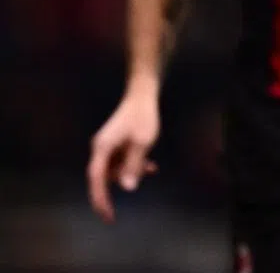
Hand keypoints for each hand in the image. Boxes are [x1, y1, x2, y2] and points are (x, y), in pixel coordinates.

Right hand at [87, 89, 160, 221]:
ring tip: (150, 168)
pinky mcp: (115, 145)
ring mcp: (107, 146)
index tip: (107, 215)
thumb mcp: (143, 142)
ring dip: (130, 174)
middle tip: (114, 215)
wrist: (143, 96)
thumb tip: (127, 188)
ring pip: (114, 170)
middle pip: (103, 177)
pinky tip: (150, 167)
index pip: (96, 179)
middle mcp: (100, 148)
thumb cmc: (143, 117)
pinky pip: (120, 162)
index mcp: (102, 147)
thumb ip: (134, 165)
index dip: (100, 198)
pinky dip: (133, 166)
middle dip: (114, 191)